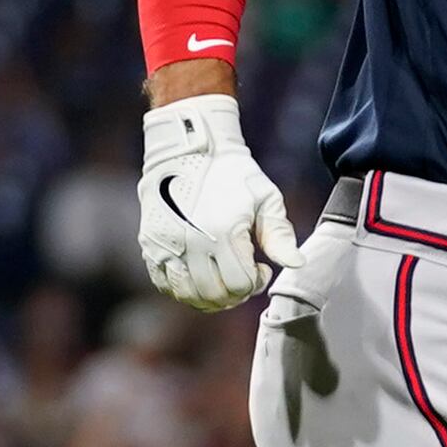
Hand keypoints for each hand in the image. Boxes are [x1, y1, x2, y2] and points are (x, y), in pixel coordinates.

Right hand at [138, 93, 301, 311]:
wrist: (188, 149)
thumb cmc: (233, 174)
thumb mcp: (265, 198)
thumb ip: (280, 234)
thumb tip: (296, 264)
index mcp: (224, 232)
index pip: (241, 285)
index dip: (256, 283)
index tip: (262, 268)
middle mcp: (192, 243)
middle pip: (215, 295)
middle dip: (236, 294)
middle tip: (244, 277)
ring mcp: (167, 245)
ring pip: (188, 295)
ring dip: (210, 297)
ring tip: (222, 280)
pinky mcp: (150, 245)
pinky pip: (165, 285)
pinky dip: (184, 290)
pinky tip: (200, 276)